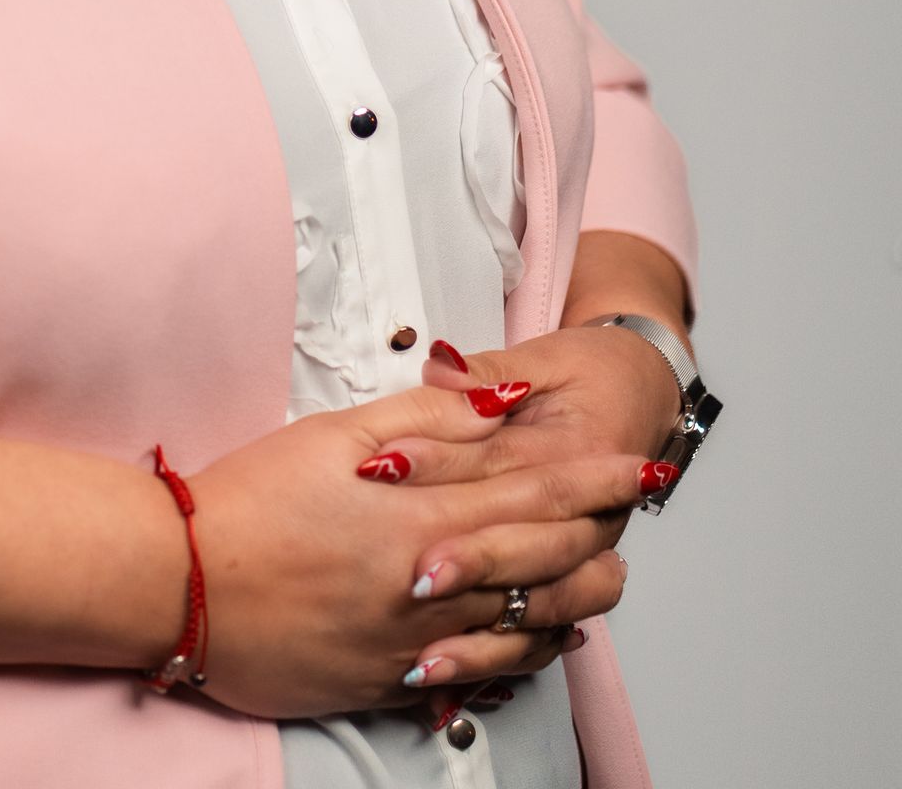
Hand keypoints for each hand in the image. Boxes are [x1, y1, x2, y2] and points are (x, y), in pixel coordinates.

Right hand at [180, 382, 652, 720]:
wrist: (181, 588)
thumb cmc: (247, 502)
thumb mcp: (330, 435)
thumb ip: (422, 419)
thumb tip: (493, 402)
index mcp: (420, 522)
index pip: (534, 498)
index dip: (593, 482)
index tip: (637, 467)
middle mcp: (430, 592)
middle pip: (543, 571)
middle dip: (597, 539)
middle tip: (632, 517)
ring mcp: (410, 646)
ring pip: (520, 633)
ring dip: (569, 604)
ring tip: (599, 580)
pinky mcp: (383, 682)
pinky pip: (474, 676)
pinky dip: (513, 655)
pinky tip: (529, 642)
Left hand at [350, 325, 683, 694]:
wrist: (642, 395)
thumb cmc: (593, 375)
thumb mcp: (544, 359)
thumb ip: (488, 370)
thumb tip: (441, 366)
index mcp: (582, 452)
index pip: (505, 462)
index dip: (442, 464)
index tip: (386, 468)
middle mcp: (592, 516)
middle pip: (527, 544)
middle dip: (470, 560)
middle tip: (413, 572)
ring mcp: (583, 559)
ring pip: (542, 606)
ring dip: (482, 630)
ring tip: (428, 647)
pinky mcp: (567, 584)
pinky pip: (539, 635)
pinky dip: (495, 657)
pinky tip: (445, 668)